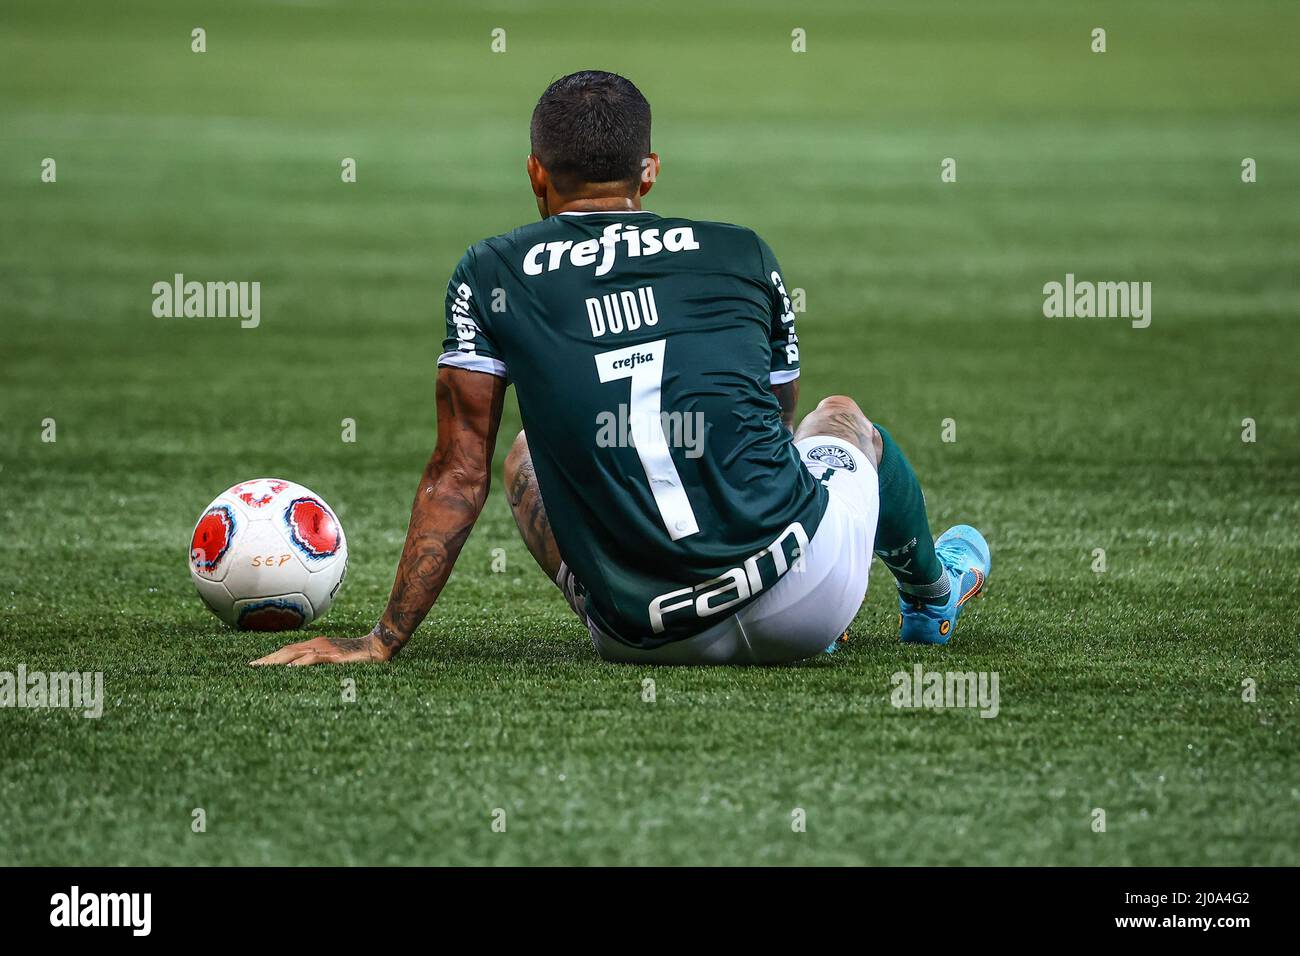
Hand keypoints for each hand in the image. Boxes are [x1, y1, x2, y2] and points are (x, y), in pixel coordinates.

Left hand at [250, 632, 396, 665]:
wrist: (378, 646)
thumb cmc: (359, 654)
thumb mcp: (336, 658)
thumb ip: (320, 661)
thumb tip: (301, 671)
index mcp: (314, 645)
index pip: (287, 651)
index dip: (270, 658)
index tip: (254, 666)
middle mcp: (315, 645)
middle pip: (285, 651)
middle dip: (267, 660)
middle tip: (250, 669)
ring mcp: (324, 649)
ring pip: (294, 654)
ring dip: (276, 662)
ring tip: (261, 669)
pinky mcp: (333, 655)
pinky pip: (313, 659)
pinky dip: (300, 664)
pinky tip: (290, 669)